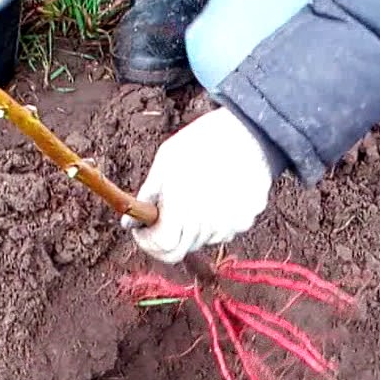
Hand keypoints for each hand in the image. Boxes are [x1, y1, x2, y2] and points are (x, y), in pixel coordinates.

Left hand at [120, 107, 275, 263]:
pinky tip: (218, 193)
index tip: (143, 229)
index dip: (148, 242)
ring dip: (193, 226)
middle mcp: (207, 225)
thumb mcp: (165, 162)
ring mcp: (230, 226)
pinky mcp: (246, 221)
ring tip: (197, 193)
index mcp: (181, 210)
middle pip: (182, 248)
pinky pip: (224, 229)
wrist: (250, 131)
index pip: (163, 247)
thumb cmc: (202, 141)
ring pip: (203, 239)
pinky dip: (215, 219)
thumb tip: (129, 222)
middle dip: (168, 235)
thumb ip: (147, 196)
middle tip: (165, 212)